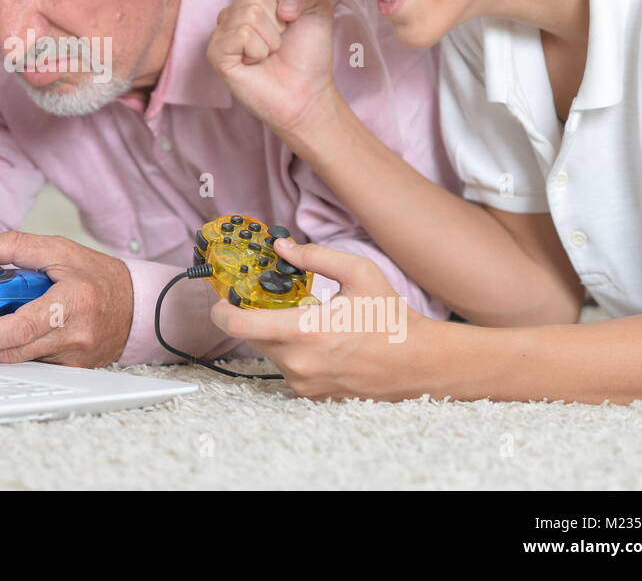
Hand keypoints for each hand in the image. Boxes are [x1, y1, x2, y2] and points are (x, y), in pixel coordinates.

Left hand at [0, 231, 133, 367]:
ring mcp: (74, 357)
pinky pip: (34, 363)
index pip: (22, 327)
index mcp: (72, 301)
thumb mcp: (60, 250)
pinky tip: (19, 331)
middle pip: (15, 349)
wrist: (137, 306)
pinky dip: (19, 349)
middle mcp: (74, 335)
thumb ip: (16, 246)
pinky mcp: (72, 369)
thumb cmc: (99, 277)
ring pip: (21, 359)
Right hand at [206, 0, 337, 135]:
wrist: (306, 91)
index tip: (291, 22)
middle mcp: (235, 11)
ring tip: (269, 53)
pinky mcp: (216, 53)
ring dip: (270, 39)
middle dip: (278, 23)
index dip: (287, 0)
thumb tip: (278, 5)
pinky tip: (255, 62)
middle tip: (280, 42)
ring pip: (249, 14)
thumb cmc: (309, 53)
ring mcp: (223, 32)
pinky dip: (257, 50)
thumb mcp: (318, 8)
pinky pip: (241, 35)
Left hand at [210, 237, 444, 399]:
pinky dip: (294, 352)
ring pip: (270, 352)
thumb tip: (281, 246)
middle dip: (254, 316)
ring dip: (277, 334)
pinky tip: (320, 342)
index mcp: (304, 332)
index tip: (221, 297)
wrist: (420, 364)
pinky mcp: (312, 395)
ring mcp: (305, 383)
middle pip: (251, 336)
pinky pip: (288, 368)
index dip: (220, 309)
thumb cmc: (391, 318)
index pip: (238, 324)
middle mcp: (298, 363)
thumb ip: (315, 256)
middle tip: (268, 299)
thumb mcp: (359, 273)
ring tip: (308, 320)